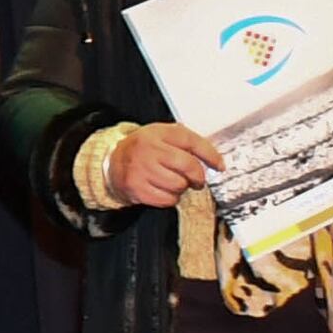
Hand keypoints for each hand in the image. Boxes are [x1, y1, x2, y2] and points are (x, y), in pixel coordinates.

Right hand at [105, 121, 224, 208]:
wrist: (113, 162)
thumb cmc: (144, 149)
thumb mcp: (162, 136)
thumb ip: (187, 144)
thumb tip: (215, 161)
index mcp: (157, 133)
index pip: (190, 141)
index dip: (210, 155)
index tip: (219, 165)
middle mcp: (148, 150)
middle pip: (188, 166)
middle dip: (197, 176)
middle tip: (196, 179)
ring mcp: (141, 170)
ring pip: (179, 185)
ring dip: (182, 187)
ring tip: (174, 182)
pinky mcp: (137, 188)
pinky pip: (167, 200)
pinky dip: (171, 198)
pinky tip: (164, 190)